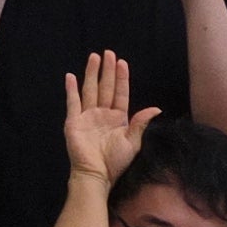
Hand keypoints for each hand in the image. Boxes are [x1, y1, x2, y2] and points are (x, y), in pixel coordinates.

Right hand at [62, 50, 154, 179]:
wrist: (97, 174)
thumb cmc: (116, 161)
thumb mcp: (132, 141)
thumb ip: (141, 123)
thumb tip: (156, 108)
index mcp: (118, 118)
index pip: (120, 93)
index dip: (121, 78)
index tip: (122, 62)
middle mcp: (102, 113)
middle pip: (105, 87)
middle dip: (107, 70)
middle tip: (108, 52)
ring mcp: (87, 116)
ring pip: (90, 90)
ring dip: (91, 73)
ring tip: (94, 57)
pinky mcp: (74, 121)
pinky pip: (73, 102)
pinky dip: (71, 89)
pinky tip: (71, 76)